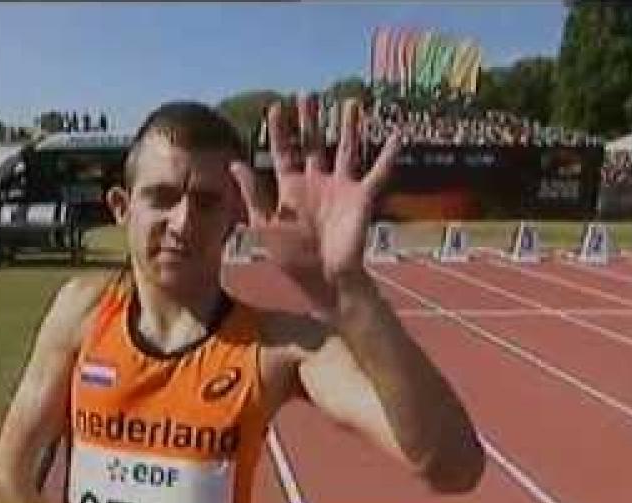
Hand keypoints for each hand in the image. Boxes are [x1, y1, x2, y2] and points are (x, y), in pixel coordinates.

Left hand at [229, 95, 402, 318]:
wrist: (324, 279)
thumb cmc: (292, 258)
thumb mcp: (265, 226)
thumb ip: (253, 194)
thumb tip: (234, 164)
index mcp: (290, 188)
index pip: (282, 151)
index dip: (279, 130)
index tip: (275, 107)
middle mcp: (316, 182)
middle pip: (312, 142)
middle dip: (310, 119)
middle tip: (308, 94)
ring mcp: (340, 188)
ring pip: (345, 149)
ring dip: (348, 126)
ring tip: (351, 102)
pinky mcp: (362, 197)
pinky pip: (378, 172)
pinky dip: (389, 155)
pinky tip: (397, 135)